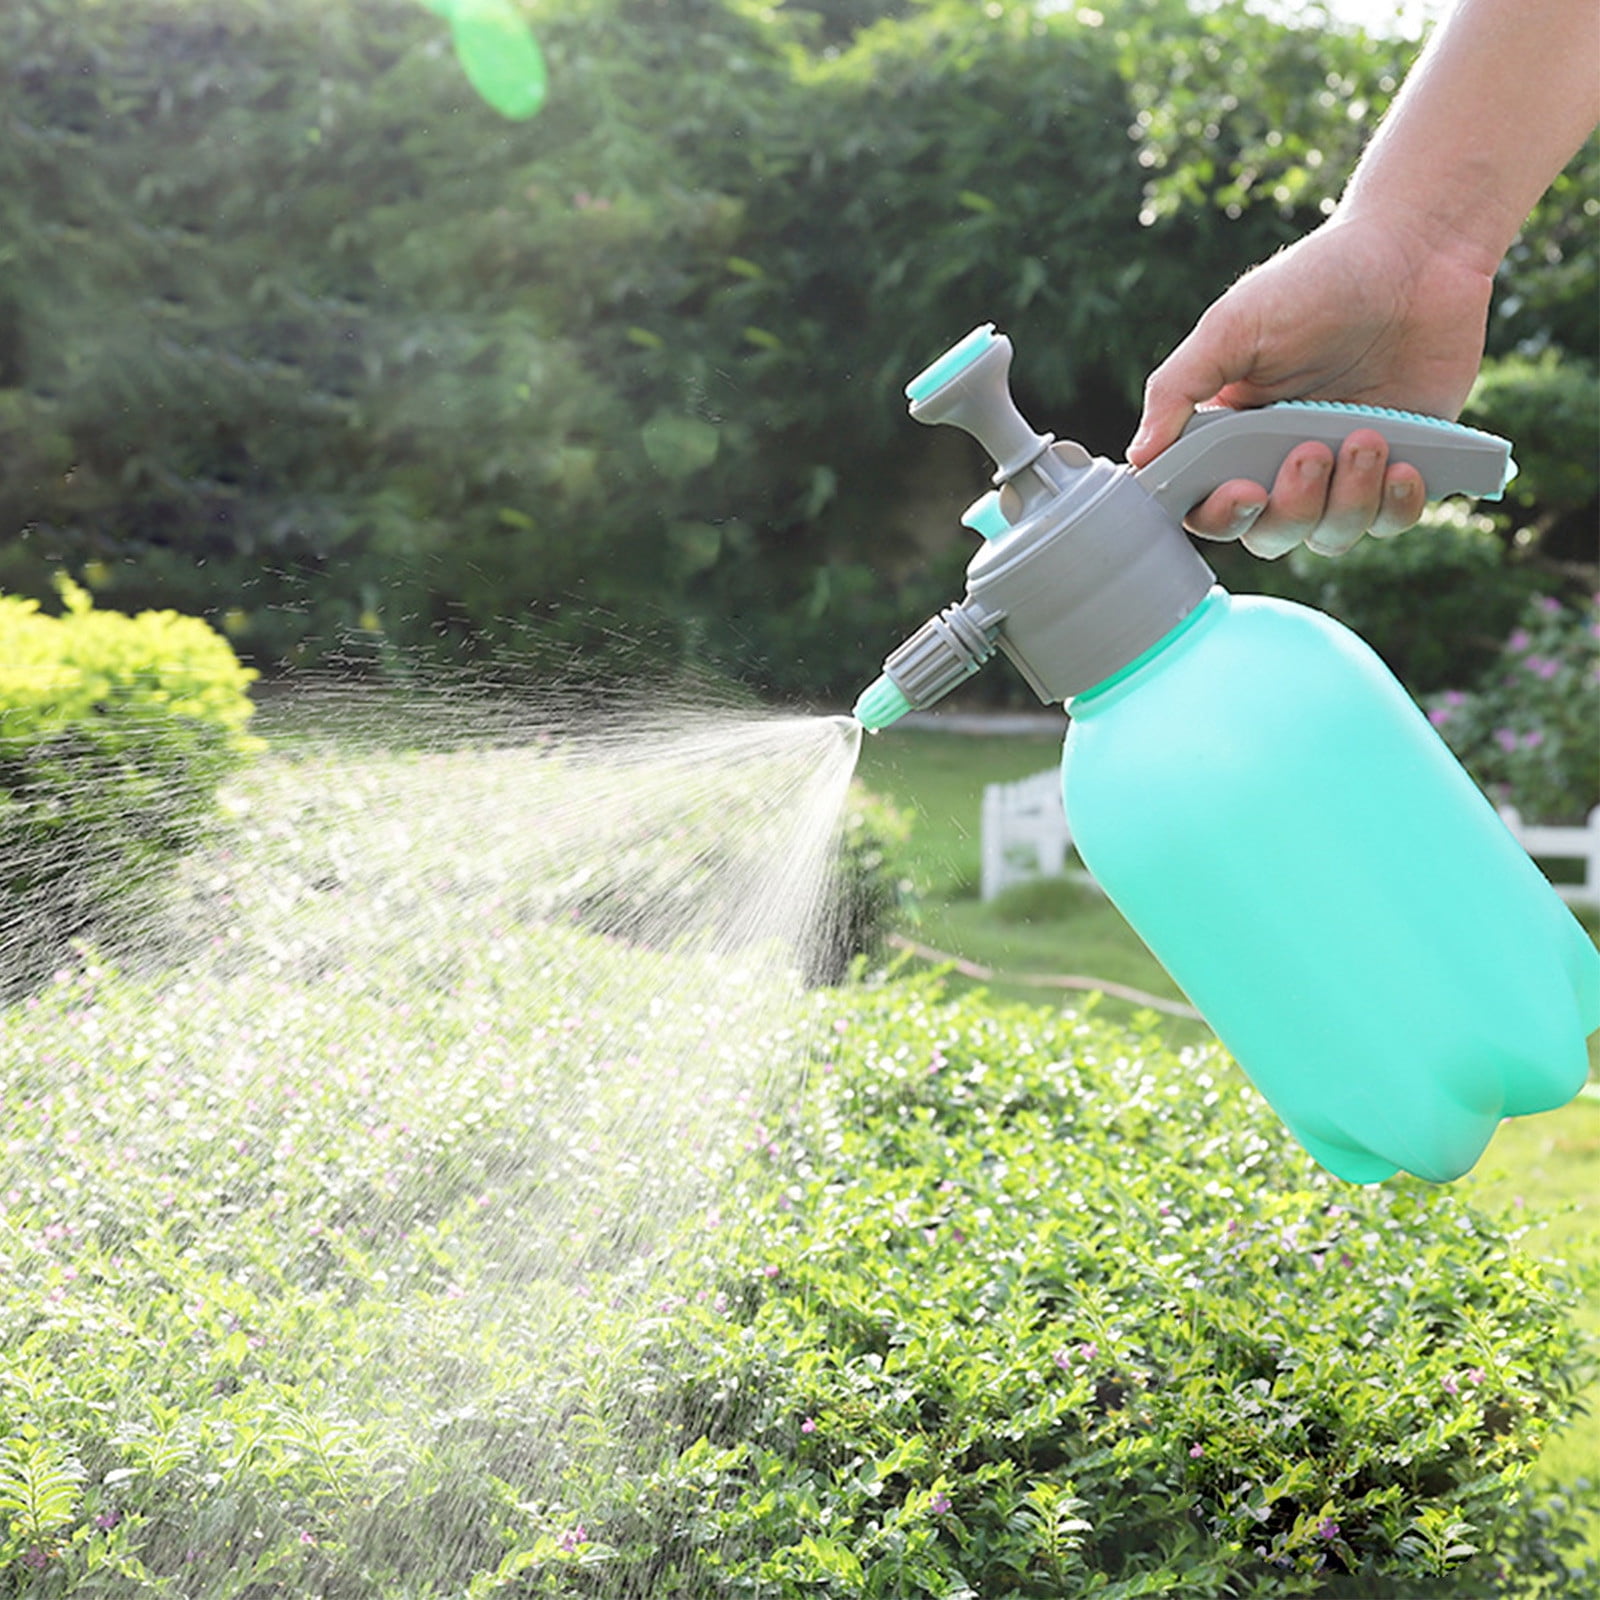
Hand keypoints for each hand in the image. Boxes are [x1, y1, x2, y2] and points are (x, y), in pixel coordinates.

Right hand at [1127, 213, 1495, 557]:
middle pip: (1270, 534)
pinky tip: (1402, 465)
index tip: (1244, 490)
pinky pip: (1391, 522)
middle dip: (1292, 506)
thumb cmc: (1319, 280)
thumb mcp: (1233, 326)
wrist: (1419, 251)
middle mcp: (1281, 462)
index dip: (1221, 515)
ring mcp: (1342, 470)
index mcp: (1232, 436)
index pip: (1208, 506)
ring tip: (1368, 438)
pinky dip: (1395, 507)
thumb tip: (1139, 457)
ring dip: (1348, 502)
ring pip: (1329, 536)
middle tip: (1312, 451)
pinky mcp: (1401, 466)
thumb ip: (1178, 389)